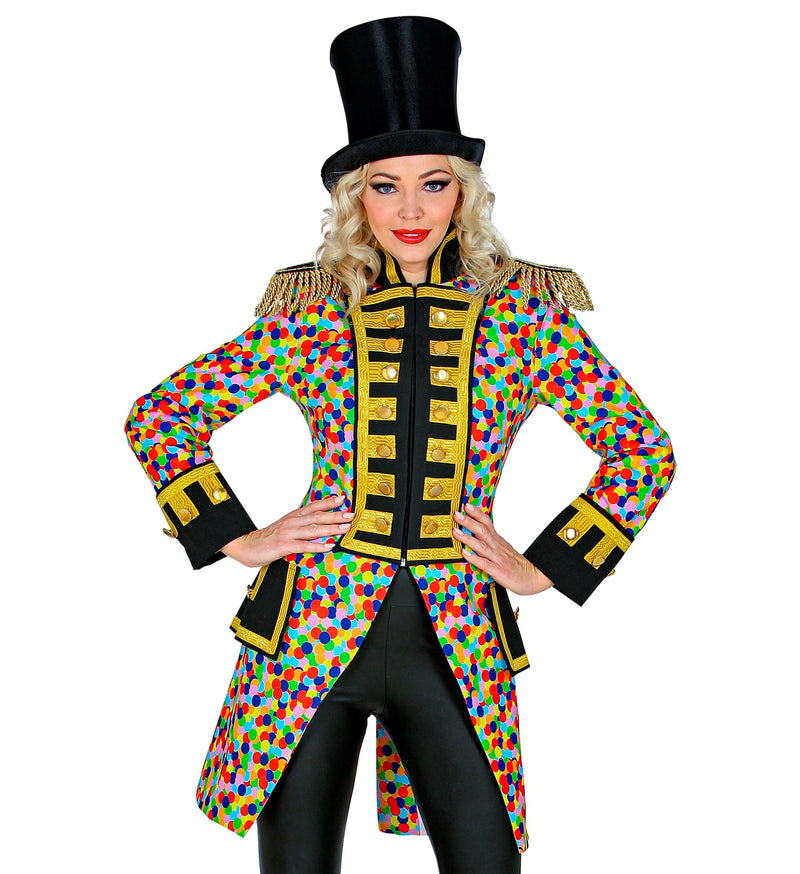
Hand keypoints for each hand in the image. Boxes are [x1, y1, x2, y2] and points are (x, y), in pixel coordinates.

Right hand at [221, 494, 352, 567]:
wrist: (247, 545)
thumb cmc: (270, 538)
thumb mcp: (287, 526)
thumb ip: (302, 523)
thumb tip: (320, 522)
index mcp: (294, 516)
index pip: (314, 506)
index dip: (329, 502)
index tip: (343, 498)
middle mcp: (292, 521)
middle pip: (317, 516)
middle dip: (336, 515)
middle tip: (351, 514)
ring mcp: (288, 533)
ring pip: (313, 529)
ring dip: (331, 528)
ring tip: (345, 528)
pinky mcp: (284, 546)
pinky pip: (304, 545)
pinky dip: (317, 546)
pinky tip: (329, 546)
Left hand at [452, 503, 554, 595]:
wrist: (533, 577)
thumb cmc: (515, 564)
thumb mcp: (503, 548)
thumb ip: (490, 539)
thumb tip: (474, 530)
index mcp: (498, 540)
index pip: (487, 523)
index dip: (477, 514)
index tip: (466, 505)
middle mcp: (497, 547)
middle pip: (483, 531)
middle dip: (469, 522)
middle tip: (457, 514)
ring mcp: (498, 558)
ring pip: (482, 546)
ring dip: (468, 538)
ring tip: (456, 532)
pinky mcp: (499, 571)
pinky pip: (485, 564)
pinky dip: (474, 558)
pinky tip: (464, 553)